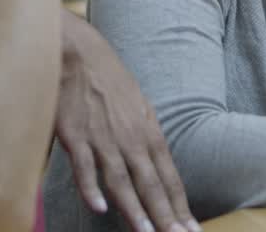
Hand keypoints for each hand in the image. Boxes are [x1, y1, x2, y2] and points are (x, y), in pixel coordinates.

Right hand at [57, 19, 199, 231]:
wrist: (79, 52)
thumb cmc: (109, 80)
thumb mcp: (138, 107)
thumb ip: (145, 138)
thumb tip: (154, 165)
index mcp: (148, 133)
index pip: (168, 178)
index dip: (179, 206)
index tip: (190, 230)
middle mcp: (131, 139)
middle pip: (151, 185)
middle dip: (166, 217)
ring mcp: (103, 139)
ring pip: (122, 181)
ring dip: (135, 210)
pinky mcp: (76, 136)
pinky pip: (85, 167)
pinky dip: (92, 188)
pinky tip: (99, 208)